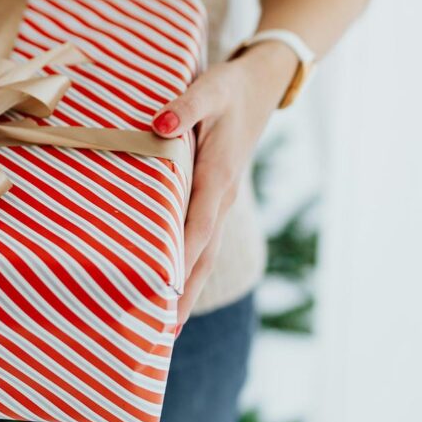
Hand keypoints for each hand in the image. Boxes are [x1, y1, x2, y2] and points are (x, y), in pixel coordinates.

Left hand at [151, 43, 297, 324]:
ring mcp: (220, 200)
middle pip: (202, 256)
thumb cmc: (229, 86)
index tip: (164, 296)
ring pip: (203, 254)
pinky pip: (200, 240)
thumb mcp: (209, 88)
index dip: (181, 261)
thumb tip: (161, 125)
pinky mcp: (214, 197)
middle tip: (160, 336)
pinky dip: (187, 267)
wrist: (261, 84)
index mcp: (217, 176)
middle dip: (183, 296)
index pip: (197, 226)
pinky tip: (169, 287)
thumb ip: (184, 106)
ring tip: (164, 330)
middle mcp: (221, 197)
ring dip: (185, 291)